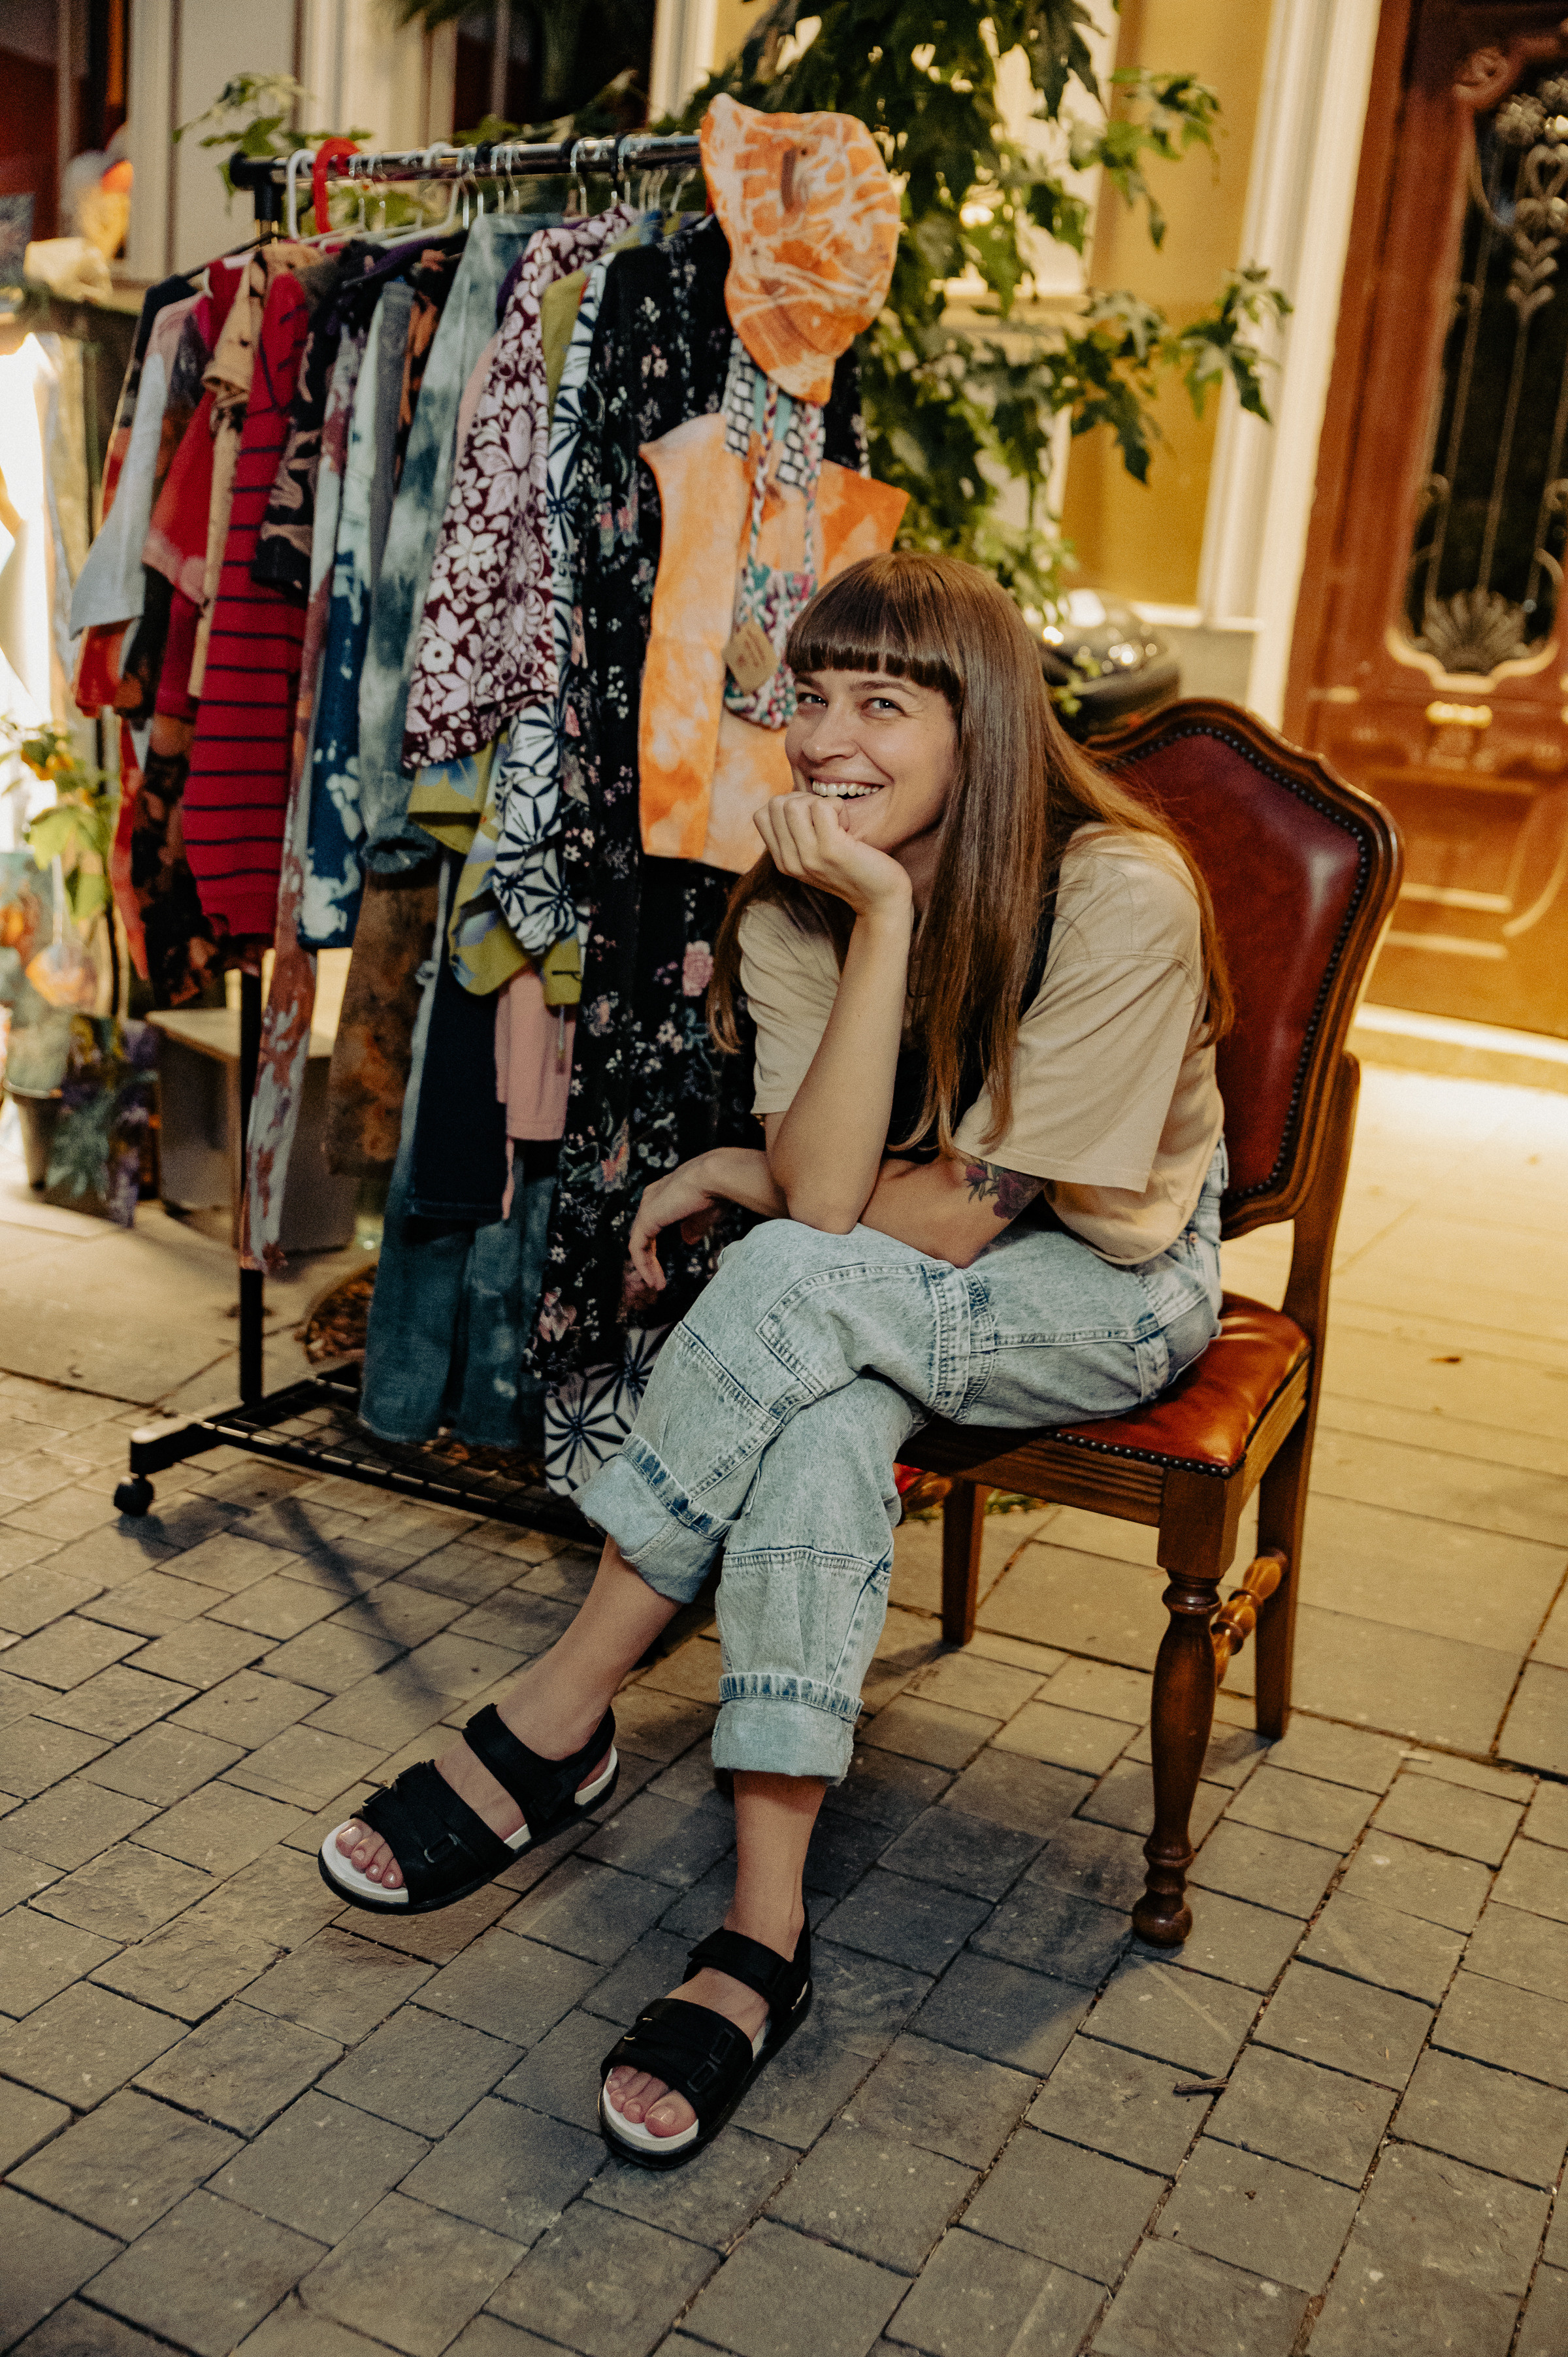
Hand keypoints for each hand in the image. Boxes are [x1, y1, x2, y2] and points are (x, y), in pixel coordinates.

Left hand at [628, 1157, 725, 1290]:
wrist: (716, 1177)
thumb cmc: (717, 1191)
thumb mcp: (705, 1214)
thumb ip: (693, 1226)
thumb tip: (687, 1239)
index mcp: (664, 1195)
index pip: (653, 1225)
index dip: (656, 1248)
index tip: (666, 1268)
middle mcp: (652, 1198)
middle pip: (644, 1235)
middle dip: (649, 1260)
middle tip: (657, 1281)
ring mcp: (647, 1208)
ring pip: (639, 1243)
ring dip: (647, 1267)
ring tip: (657, 1285)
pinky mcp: (646, 1218)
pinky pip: (637, 1247)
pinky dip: (643, 1265)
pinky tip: (653, 1279)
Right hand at [754, 792, 912, 921]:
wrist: (880, 899)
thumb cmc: (854, 868)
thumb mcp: (816, 855)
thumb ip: (798, 835)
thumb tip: (790, 799)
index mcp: (783, 862)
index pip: (762, 815)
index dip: (788, 805)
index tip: (812, 819)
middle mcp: (790, 861)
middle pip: (776, 804)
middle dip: (804, 800)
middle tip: (828, 819)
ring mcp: (809, 856)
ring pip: (794, 804)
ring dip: (820, 803)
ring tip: (838, 823)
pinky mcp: (831, 850)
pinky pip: (822, 807)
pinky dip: (838, 807)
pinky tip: (848, 827)